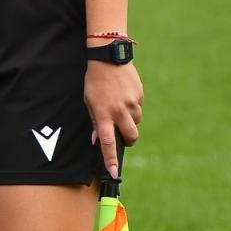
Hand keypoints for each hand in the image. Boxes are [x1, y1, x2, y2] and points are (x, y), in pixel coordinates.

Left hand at [85, 59, 142, 178]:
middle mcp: (119, 111)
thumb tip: (97, 141)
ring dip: (129, 119)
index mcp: (103, 114)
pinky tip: (124, 94)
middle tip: (122, 133)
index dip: (110, 158)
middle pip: (131, 137)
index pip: (107, 142)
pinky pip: (139, 108)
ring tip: (118, 103)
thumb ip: (95, 121)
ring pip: (136, 122)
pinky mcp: (140, 96)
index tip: (113, 172)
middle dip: (129, 140)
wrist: (108, 58)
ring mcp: (132, 104)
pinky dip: (132, 106)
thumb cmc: (95, 82)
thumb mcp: (89, 102)